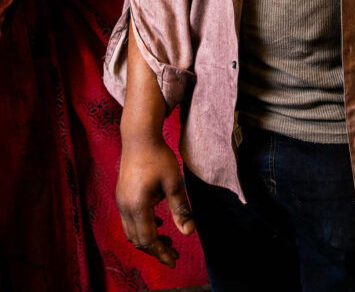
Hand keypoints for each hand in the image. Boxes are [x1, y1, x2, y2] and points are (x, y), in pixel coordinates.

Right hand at [116, 135, 194, 267]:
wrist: (139, 137)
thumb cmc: (158, 157)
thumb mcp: (174, 182)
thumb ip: (180, 209)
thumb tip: (189, 233)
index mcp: (137, 206)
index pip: (148, 240)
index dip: (161, 253)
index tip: (173, 261)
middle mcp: (125, 207)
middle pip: (138, 239)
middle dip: (155, 249)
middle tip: (173, 253)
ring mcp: (121, 201)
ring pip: (132, 232)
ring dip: (148, 239)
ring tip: (167, 240)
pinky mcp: (122, 195)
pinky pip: (130, 221)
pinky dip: (143, 227)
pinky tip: (158, 222)